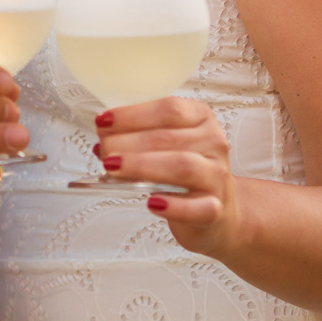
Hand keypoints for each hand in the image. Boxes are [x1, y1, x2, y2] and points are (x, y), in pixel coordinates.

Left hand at [94, 97, 245, 256]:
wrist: (218, 211)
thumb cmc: (185, 171)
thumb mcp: (166, 145)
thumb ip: (138, 137)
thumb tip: (103, 138)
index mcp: (201, 117)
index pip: (168, 109)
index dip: (132, 114)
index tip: (103, 121)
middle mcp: (213, 143)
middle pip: (169, 138)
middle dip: (129, 142)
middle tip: (103, 150)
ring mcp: (217, 176)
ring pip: (182, 166)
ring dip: (142, 166)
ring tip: (113, 168)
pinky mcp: (216, 209)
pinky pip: (197, 208)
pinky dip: (173, 206)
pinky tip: (151, 203)